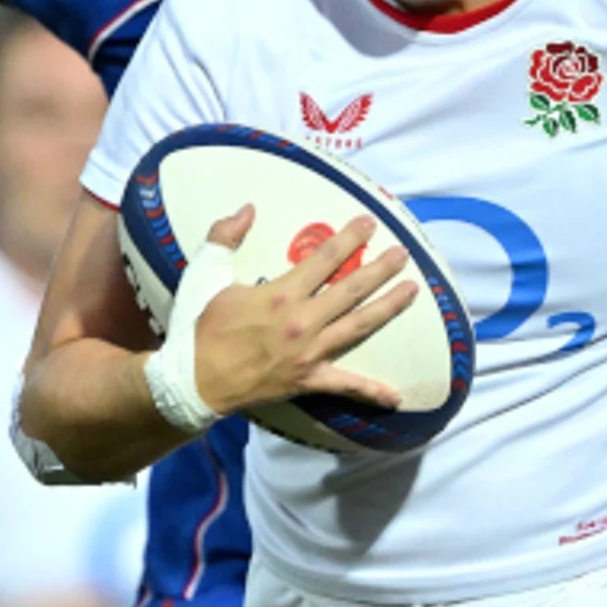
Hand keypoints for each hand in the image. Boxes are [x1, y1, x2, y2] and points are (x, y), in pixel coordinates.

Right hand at [185, 208, 417, 414]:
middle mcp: (303, 321)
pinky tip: (397, 397)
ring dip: (388, 307)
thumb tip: (246, 209)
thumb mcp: (205, 274)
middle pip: (351, 289)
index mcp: (281, 294)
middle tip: (402, 253)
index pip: (325, 258)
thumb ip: (224, 237)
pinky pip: (346, 386)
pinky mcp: (308, 381)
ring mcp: (310, 353)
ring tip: (412, 291)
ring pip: (358, 326)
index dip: (350, 238)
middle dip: (380, 268)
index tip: (369, 224)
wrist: (193, 381)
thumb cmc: (199, 328)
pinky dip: (372, 392)